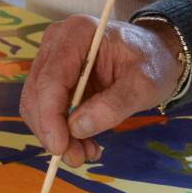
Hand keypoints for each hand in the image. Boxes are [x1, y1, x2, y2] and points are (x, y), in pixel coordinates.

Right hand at [19, 16, 181, 166]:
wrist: (155, 53)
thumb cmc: (153, 63)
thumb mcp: (144, 85)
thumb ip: (113, 106)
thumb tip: (77, 129)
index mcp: (77, 34)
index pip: (50, 79)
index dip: (50, 116)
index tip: (59, 148)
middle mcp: (56, 42)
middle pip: (37, 92)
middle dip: (51, 130)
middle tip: (77, 158)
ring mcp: (51, 56)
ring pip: (36, 102)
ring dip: (54, 132)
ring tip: (85, 152)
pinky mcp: (53, 73)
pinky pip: (46, 105)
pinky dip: (59, 128)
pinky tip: (83, 141)